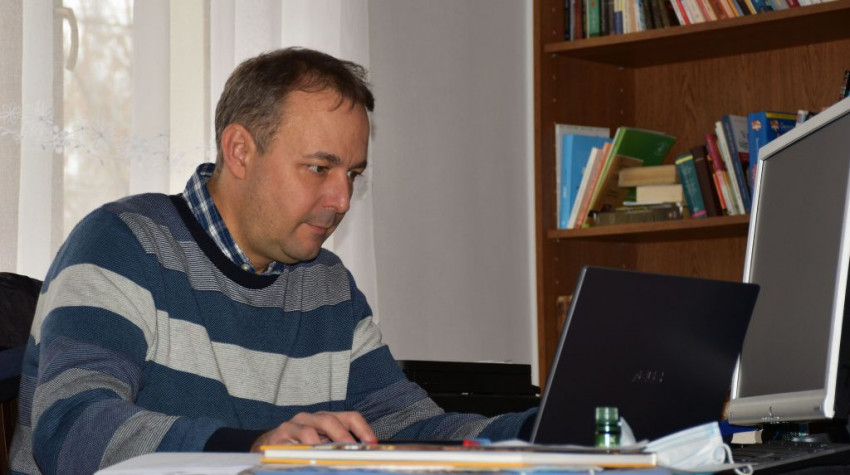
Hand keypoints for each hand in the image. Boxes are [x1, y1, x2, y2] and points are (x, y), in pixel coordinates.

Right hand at [250, 411, 376, 451]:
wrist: (269, 447)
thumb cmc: (300, 447)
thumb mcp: (322, 446)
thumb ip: (338, 448)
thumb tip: (360, 457)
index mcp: (327, 419)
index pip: (350, 417)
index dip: (363, 429)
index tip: (373, 444)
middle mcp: (313, 417)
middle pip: (331, 420)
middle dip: (344, 436)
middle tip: (353, 451)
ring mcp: (296, 423)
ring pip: (311, 430)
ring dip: (323, 444)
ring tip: (333, 456)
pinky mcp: (282, 433)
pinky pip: (295, 440)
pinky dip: (306, 449)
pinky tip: (312, 458)